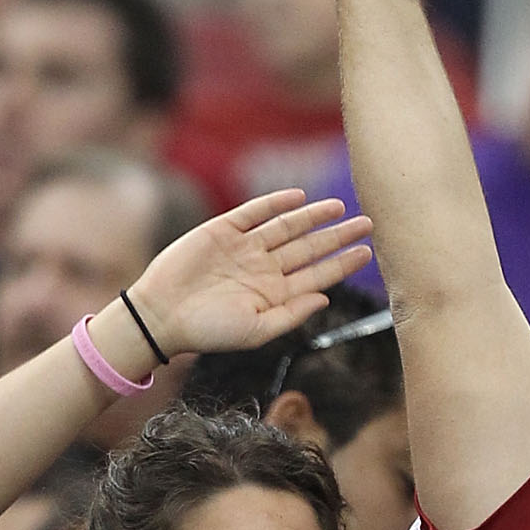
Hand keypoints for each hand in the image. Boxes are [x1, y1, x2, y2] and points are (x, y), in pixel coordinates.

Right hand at [125, 189, 372, 363]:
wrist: (162, 316)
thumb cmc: (209, 332)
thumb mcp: (256, 330)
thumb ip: (292, 314)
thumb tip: (326, 297)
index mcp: (276, 293)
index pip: (318, 274)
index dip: (342, 263)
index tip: (367, 253)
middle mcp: (264, 268)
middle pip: (309, 247)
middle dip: (338, 236)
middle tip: (367, 223)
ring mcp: (245, 248)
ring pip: (287, 227)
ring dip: (312, 216)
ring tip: (339, 207)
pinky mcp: (222, 231)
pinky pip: (254, 212)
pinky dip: (275, 203)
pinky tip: (298, 198)